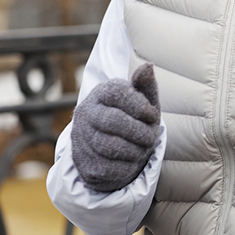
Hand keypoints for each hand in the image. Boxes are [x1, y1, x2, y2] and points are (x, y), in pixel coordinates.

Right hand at [70, 63, 160, 192]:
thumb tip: (147, 67)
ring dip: (135, 150)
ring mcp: (81, 137)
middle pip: (113, 121)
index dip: (139, 105)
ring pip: (109, 146)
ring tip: (143, 149)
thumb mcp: (144, 102)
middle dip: (139, 132)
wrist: (115, 148)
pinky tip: (131, 161)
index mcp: (102, 92)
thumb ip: (146, 86)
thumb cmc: (135, 119)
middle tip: (152, 138)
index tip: (153, 116)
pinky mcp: (82, 162)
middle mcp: (86, 112)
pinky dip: (126, 167)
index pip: (117, 93)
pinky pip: (107, 168)